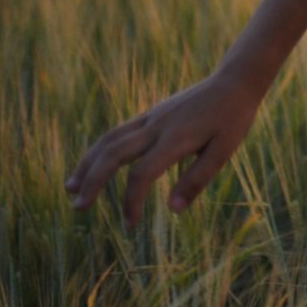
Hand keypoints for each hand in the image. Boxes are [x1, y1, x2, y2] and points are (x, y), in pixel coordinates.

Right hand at [65, 69, 265, 228]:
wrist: (235, 81)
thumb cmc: (233, 118)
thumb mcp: (225, 150)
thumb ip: (198, 179)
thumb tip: (173, 210)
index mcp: (176, 138)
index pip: (142, 174)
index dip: (131, 202)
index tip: (131, 226)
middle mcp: (157, 126)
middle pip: (113, 153)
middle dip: (92, 181)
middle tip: (77, 208)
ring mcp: (151, 117)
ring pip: (109, 139)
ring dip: (88, 163)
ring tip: (71, 188)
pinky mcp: (151, 114)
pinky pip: (118, 131)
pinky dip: (100, 150)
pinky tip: (94, 165)